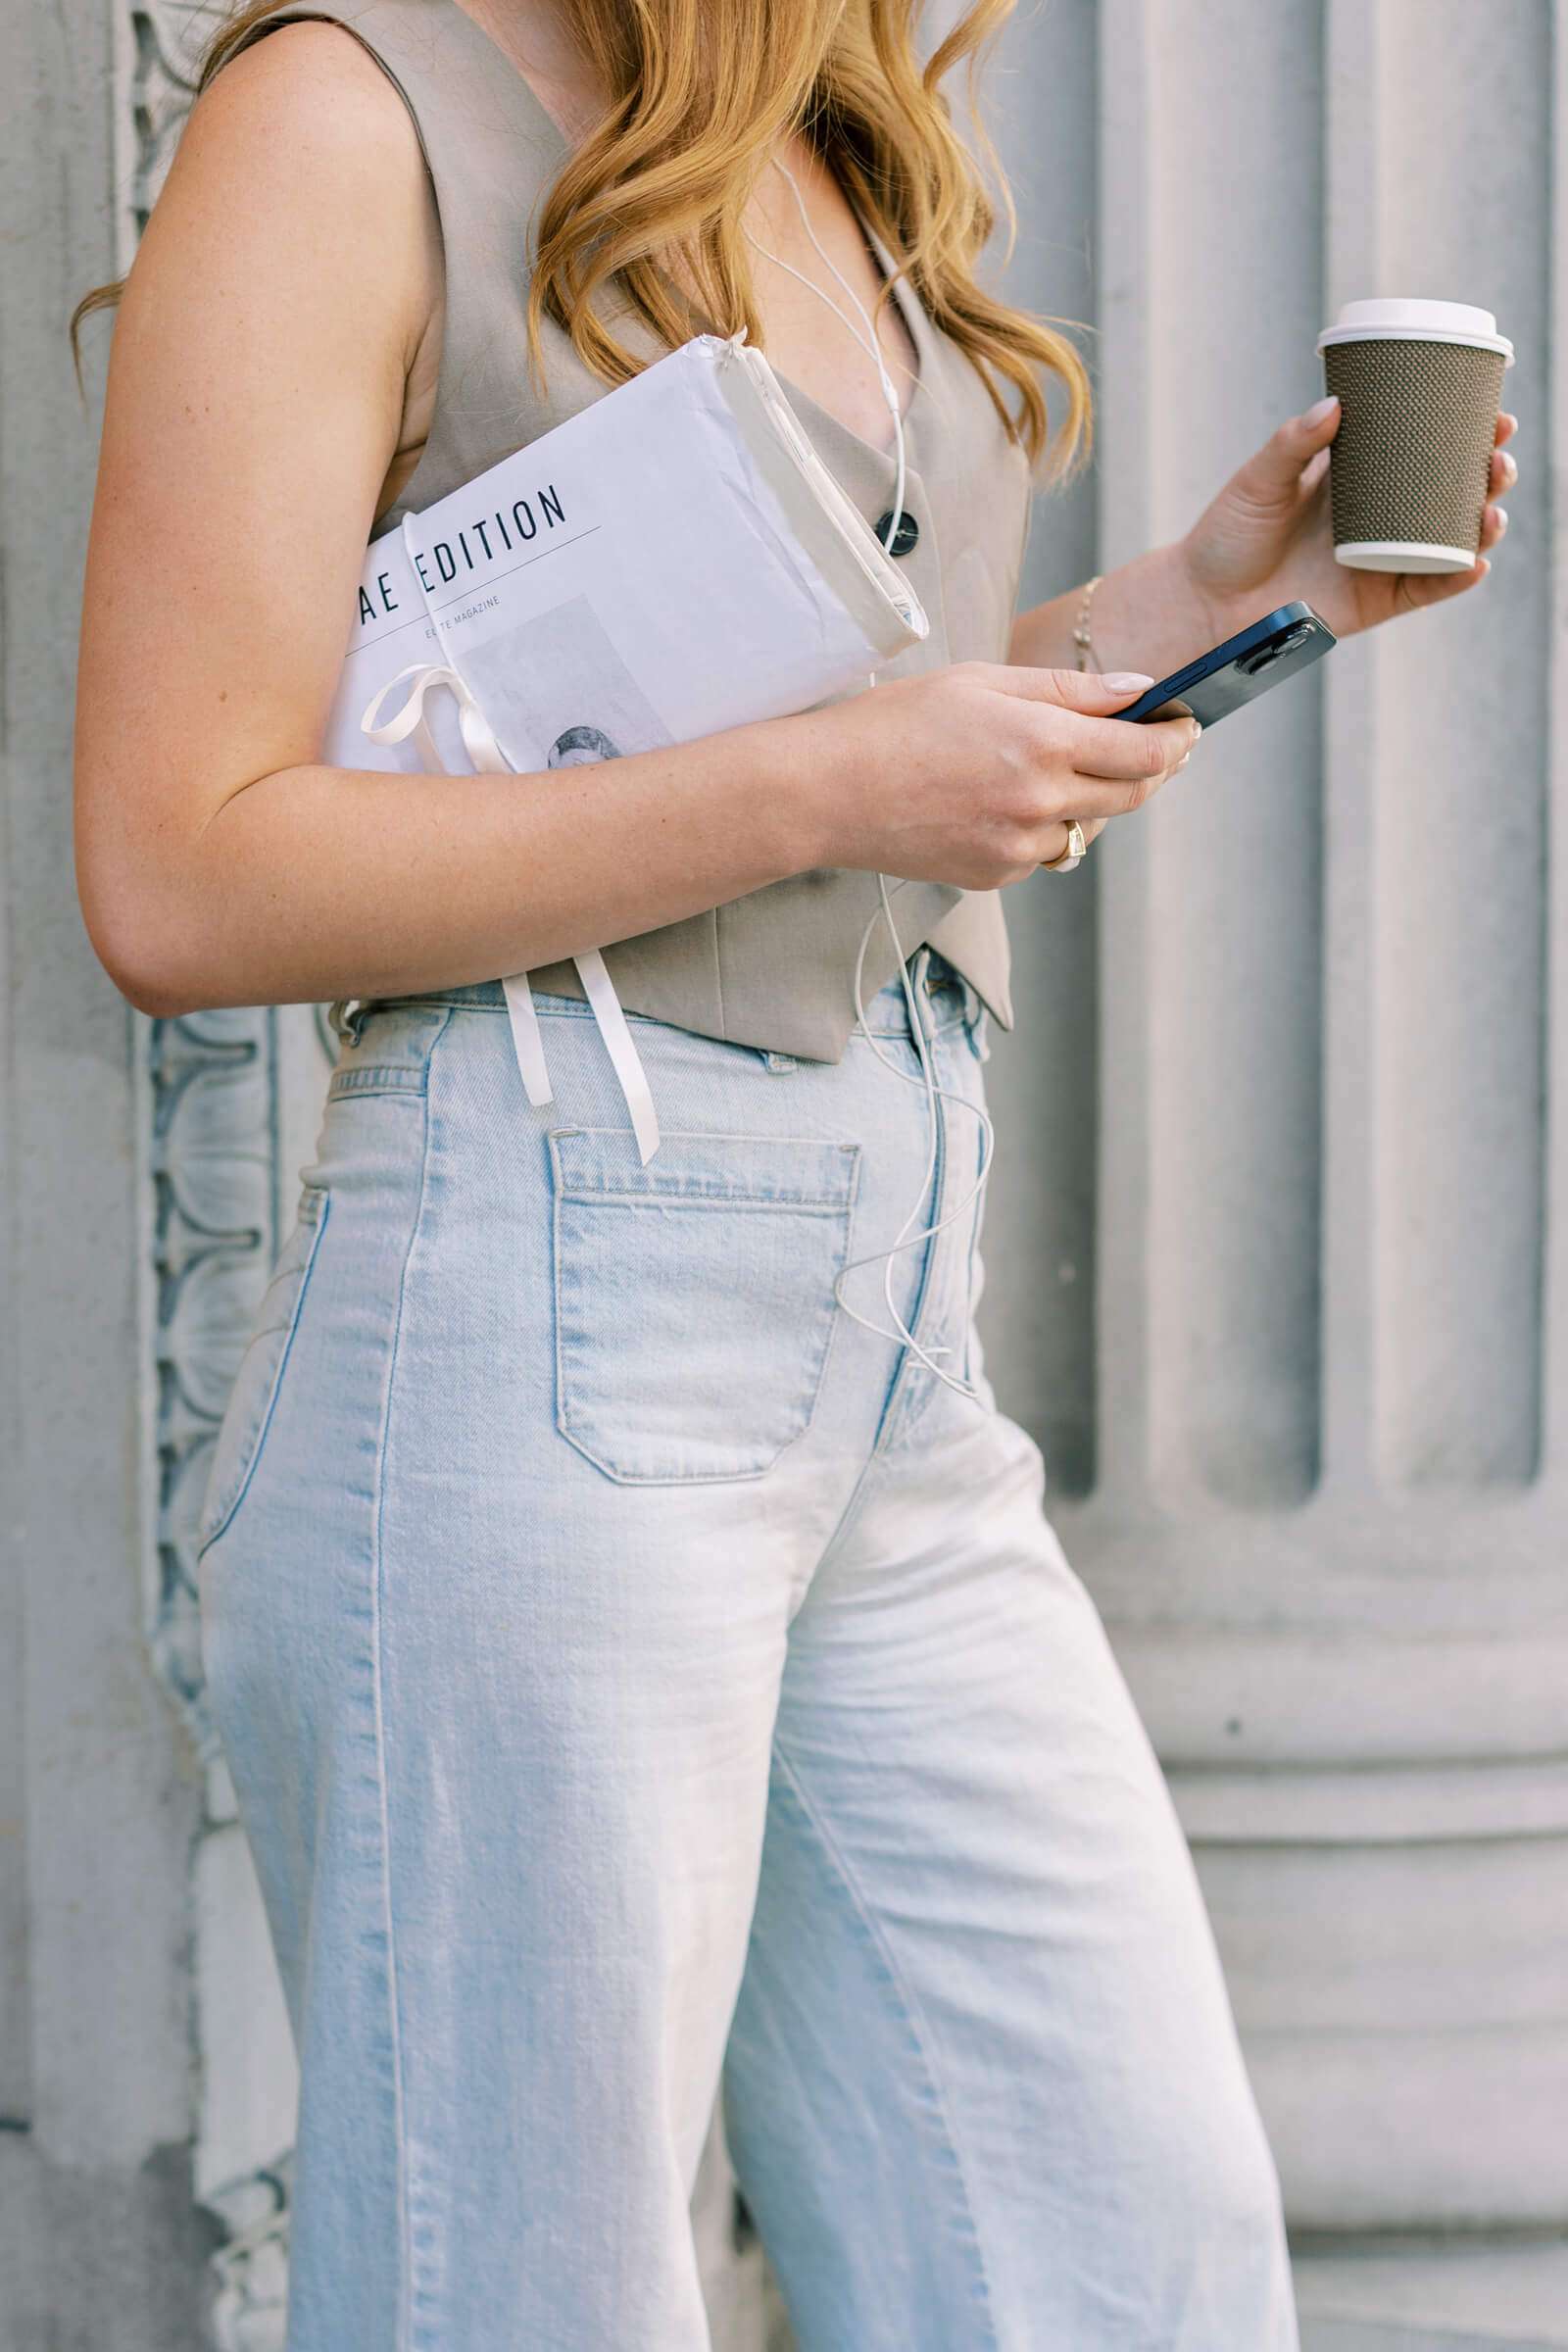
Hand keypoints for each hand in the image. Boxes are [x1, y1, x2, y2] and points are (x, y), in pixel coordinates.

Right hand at [800, 663, 1200, 888]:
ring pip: (1089, 826)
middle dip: (1153, 769)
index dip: (1178, 739)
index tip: (1188, 727)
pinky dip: (1044, 825)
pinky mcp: (998, 875)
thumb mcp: (983, 680)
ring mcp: (1019, 847)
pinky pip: (1046, 850)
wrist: (830, 792)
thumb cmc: (897, 723)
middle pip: (1132, 795)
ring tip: (1057, 765)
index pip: (1147, 752)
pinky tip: (1002, 798)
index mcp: (1042, 741)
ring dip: (1092, 798)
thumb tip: (1138, 691)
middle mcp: (1040, 801)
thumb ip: (1069, 688)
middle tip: (1158, 746)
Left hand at [1176, 395, 1518, 643]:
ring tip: (1493, 501)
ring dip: (1484, 518)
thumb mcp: (1259, 479)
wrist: (1206, 602)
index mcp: (1359, 477)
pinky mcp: (1377, 599)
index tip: (1491, 411)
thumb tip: (1335, 404)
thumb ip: (1293, 443)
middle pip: (1451, 490)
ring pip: (1451, 537)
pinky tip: (1476, 558)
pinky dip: (1458, 574)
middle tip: (1497, 453)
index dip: (1464, 430)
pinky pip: (1430, 587)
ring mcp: (1383, 558)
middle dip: (1487, 471)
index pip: (1423, 447)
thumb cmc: (1228, 535)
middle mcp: (1381, 516)